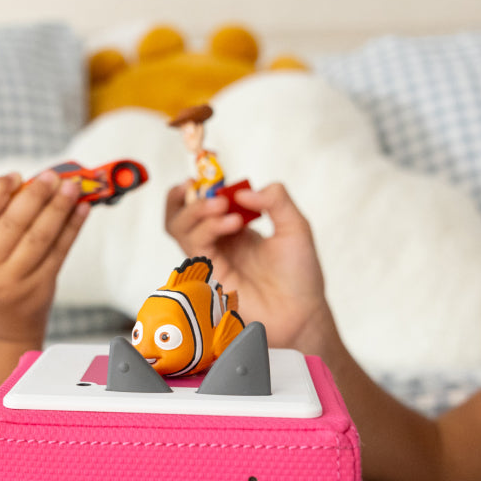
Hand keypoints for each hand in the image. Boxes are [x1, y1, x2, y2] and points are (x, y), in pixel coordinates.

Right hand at [0, 170, 89, 345]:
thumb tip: (23, 183)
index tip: (17, 174)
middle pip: (14, 223)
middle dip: (36, 194)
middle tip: (52, 175)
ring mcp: (16, 281)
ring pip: (41, 236)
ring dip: (59, 207)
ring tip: (72, 186)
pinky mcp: (41, 288)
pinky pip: (60, 251)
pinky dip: (72, 227)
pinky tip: (81, 209)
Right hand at [164, 180, 332, 351]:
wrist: (302, 313)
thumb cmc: (300, 277)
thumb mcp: (295, 226)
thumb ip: (276, 200)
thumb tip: (245, 191)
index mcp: (235, 230)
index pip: (205, 201)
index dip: (205, 184)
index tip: (213, 167)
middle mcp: (219, 244)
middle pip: (180, 214)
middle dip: (189, 196)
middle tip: (211, 190)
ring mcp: (211, 259)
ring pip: (179, 227)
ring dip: (198, 210)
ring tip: (224, 205)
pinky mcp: (208, 276)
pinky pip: (195, 245)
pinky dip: (209, 227)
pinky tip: (234, 223)